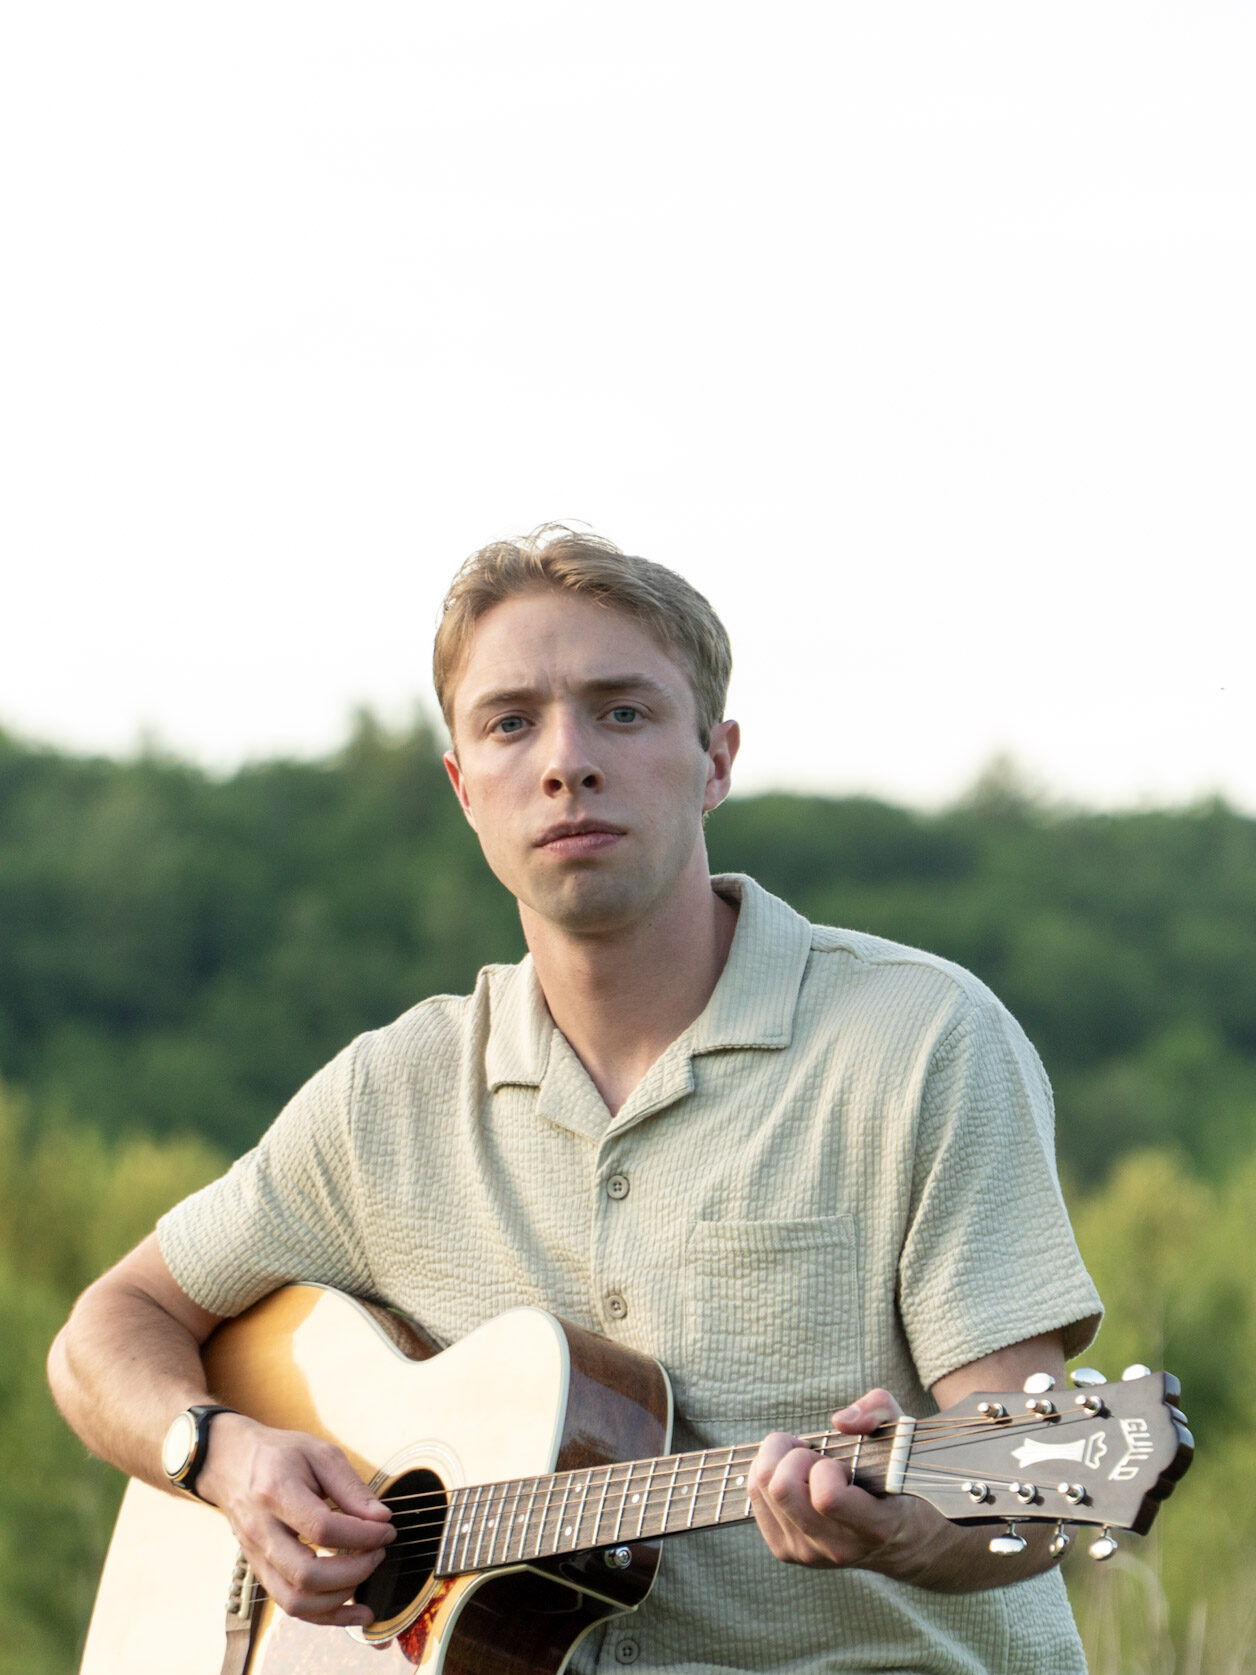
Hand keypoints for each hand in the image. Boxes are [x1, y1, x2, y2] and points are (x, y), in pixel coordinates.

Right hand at [196, 1414, 395, 1626]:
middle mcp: (261, 1532)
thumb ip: (351, 1488)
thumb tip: (382, 1519)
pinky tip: (356, 1613)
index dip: (362, 1535)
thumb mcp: (320, 1454)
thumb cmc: (280, 1455)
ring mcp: (257, 1558)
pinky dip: (327, 1616)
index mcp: (276, 1493)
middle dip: (353, 1571)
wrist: (231, 1463)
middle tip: (378, 1552)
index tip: (386, 1529)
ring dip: (340, 1598)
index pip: (322, 1529)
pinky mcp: (261, 1572)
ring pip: (296, 1601)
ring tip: (368, 1572)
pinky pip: (291, 1607)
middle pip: (306, 1574)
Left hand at [748, 1388, 929, 1569]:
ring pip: (762, 1489)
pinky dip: (767, 1474)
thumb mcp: (902, 1435)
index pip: (827, 1498)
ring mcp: (807, 1554)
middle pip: (782, 1490)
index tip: (841, 1463)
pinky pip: (755, 1497)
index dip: (825, 1467)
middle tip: (817, 1455)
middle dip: (794, 1455)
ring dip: (778, 1461)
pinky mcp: (786, 1550)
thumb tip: (839, 1421)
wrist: (900, 1539)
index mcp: (873, 1527)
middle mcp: (836, 1547)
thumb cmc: (898, 1478)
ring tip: (806, 1464)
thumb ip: (878, 1412)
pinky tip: (794, 1476)